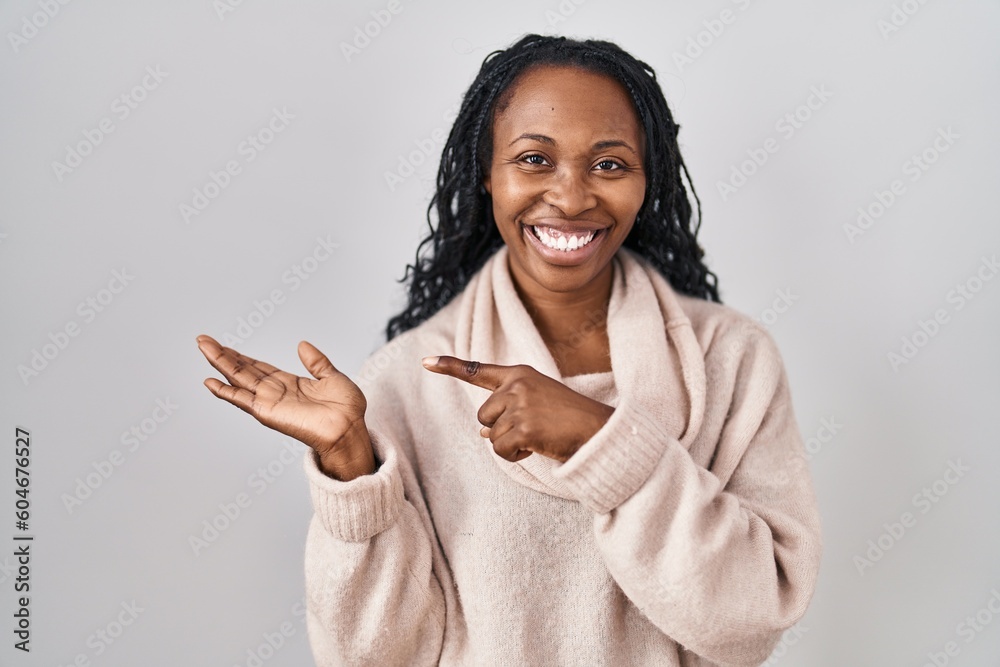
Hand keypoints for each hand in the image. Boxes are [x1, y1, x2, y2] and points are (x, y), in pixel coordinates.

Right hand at [196, 335, 374, 480]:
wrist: (349, 430)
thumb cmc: (346, 410)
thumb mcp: (332, 377)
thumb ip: (316, 362)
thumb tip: (302, 344)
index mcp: (289, 384)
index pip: (258, 367)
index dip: (241, 356)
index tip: (223, 345)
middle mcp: (275, 393)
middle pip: (242, 370)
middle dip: (222, 355)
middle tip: (202, 340)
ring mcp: (269, 402)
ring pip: (238, 379)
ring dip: (219, 364)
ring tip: (203, 348)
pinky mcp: (268, 412)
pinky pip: (242, 401)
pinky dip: (226, 392)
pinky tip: (210, 382)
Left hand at [421, 356, 613, 462]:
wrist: (599, 431)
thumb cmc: (570, 420)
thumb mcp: (538, 405)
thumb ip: (508, 411)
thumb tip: (481, 434)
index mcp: (520, 374)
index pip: (478, 370)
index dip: (449, 367)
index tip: (425, 362)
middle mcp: (516, 385)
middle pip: (483, 417)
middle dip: (502, 430)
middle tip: (534, 429)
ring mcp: (520, 405)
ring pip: (491, 436)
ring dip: (511, 445)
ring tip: (540, 437)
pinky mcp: (523, 427)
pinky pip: (502, 451)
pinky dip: (516, 456)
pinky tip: (538, 447)